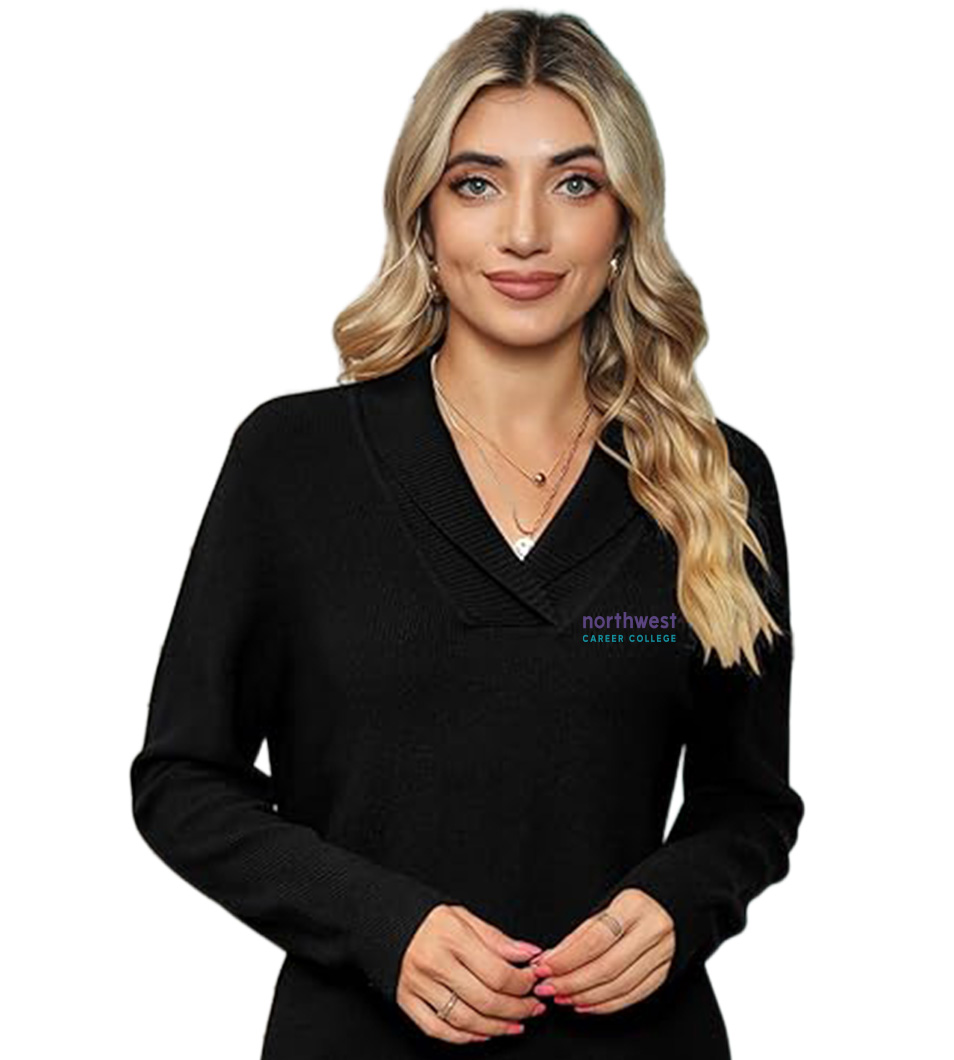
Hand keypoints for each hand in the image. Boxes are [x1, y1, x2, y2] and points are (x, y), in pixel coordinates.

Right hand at [396, 904, 548, 1043]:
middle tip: (532, 1008)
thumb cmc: (427, 918)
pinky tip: (482, 1032)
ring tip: (514, 1024)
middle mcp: (433, 963)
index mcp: (451, 936)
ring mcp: (417, 985)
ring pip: (465, 1020)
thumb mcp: (464, 917)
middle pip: (486, 1000)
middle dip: (517, 1009)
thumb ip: (496, 939)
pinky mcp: (405, 1001)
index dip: (522, 983)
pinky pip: (438, 1029)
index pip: (497, 972)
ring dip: (496, 1027)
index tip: (533, 982)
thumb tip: (529, 955)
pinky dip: (464, 1037)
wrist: (383, 919)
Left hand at [528, 889, 674, 1014]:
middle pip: (607, 966)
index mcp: (633, 907)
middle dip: (572, 982)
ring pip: (620, 986)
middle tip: (548, 987)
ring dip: (586, 996)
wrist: (675, 901)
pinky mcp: (666, 973)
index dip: (567, 958)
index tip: (544, 967)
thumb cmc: (635, 903)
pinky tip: (586, 1003)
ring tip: (562, 996)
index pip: (595, 939)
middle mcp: (652, 931)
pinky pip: (634, 995)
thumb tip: (551, 958)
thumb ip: (581, 933)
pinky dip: (607, 1004)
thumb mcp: (607, 907)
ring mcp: (663, 954)